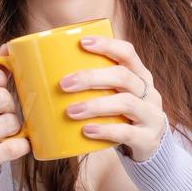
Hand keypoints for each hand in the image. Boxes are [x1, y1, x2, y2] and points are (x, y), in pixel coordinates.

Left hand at [61, 34, 166, 162]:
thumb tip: (40, 77)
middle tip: (64, 84)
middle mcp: (149, 92)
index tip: (82, 43)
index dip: (107, 45)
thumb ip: (94, 86)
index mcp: (140, 76)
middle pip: (122, 76)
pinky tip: (86, 130)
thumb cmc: (122, 116)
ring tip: (70, 111)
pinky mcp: (148, 138)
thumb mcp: (115, 96)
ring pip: (125, 103)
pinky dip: (105, 130)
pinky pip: (126, 132)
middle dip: (91, 77)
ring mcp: (152, 115)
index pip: (127, 53)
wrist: (150, 147)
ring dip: (95, 105)